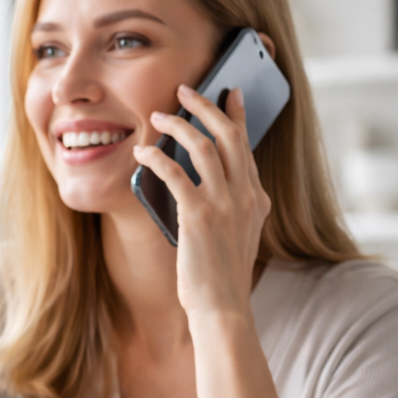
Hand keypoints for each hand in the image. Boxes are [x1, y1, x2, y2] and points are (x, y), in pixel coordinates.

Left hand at [134, 85, 269, 320]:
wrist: (222, 307)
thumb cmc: (220, 274)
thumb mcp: (237, 234)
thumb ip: (234, 206)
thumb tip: (216, 182)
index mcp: (256, 198)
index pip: (246, 145)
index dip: (237, 115)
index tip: (228, 92)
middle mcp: (246, 196)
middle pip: (229, 136)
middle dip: (206, 106)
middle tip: (185, 90)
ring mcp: (225, 205)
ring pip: (205, 146)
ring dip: (179, 126)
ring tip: (157, 117)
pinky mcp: (199, 217)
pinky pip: (176, 174)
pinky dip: (156, 159)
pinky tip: (141, 154)